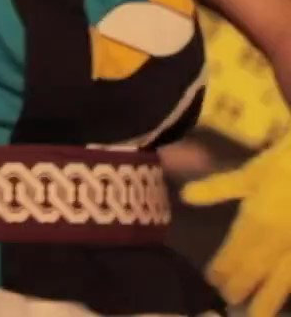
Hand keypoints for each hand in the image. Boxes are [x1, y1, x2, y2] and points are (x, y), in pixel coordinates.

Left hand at [181, 137, 290, 315]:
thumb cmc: (287, 164)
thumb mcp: (251, 171)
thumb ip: (218, 188)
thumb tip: (185, 196)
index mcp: (255, 222)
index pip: (234, 252)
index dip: (222, 268)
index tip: (212, 280)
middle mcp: (277, 241)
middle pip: (255, 269)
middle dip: (241, 286)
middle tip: (228, 300)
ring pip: (282, 279)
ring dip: (268, 298)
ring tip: (258, 316)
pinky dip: (289, 285)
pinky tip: (286, 294)